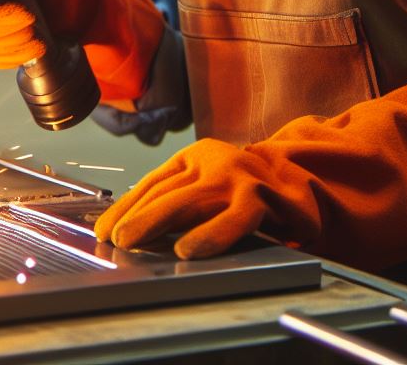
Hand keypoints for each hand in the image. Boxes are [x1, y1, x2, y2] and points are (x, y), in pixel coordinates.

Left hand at [94, 137, 311, 258]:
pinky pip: (231, 221)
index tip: (104, 227)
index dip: (126, 205)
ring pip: (189, 201)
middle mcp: (213, 161)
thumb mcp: (210, 184)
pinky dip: (208, 235)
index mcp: (196, 156)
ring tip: (130, 241)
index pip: (152, 182)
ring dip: (155, 222)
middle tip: (111, 238)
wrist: (303, 183)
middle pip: (165, 190)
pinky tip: (188, 249)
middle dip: (134, 215)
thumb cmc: (247, 190)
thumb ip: (179, 198)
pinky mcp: (260, 199)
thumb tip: (132, 226)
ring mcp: (236, 178)